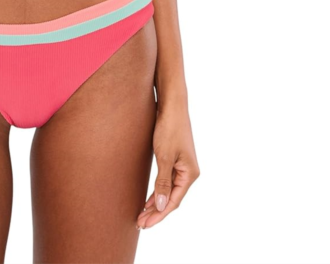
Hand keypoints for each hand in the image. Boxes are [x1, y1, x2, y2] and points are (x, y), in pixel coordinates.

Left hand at [137, 104, 199, 228]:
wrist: (172, 105)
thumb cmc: (169, 128)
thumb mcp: (164, 156)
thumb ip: (162, 182)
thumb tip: (161, 206)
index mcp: (190, 174)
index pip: (173, 202)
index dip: (158, 215)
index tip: (144, 224)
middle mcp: (188, 172)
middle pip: (171, 199)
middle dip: (156, 212)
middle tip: (139, 223)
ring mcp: (182, 166)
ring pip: (168, 191)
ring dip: (156, 203)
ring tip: (142, 215)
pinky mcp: (175, 159)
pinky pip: (167, 181)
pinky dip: (158, 191)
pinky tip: (149, 198)